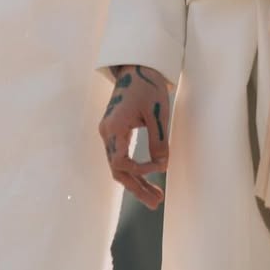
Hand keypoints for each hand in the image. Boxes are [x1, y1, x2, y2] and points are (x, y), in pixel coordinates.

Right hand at [98, 65, 170, 209]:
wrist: (137, 67)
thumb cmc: (148, 87)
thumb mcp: (157, 113)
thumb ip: (159, 140)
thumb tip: (163, 167)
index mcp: (114, 127)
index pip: (121, 162)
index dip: (140, 170)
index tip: (160, 166)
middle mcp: (107, 133)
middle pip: (117, 170)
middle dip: (137, 188)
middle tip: (157, 203)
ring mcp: (109, 133)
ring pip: (119, 166)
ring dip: (136, 182)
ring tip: (156, 198)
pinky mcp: (115, 132)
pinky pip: (121, 157)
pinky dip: (134, 170)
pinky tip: (148, 181)